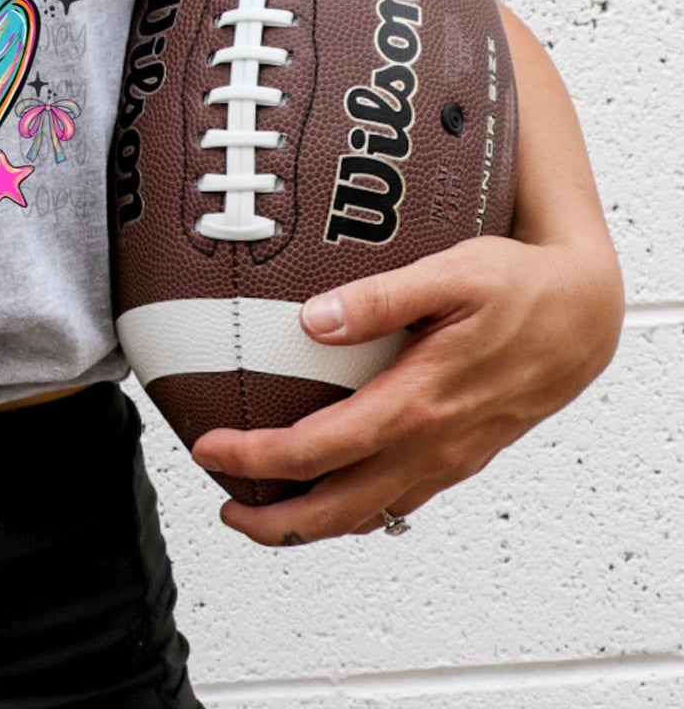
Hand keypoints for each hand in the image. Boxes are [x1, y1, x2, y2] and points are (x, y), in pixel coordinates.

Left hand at [189, 231, 625, 545]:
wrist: (586, 317)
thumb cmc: (519, 288)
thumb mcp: (450, 274)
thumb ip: (379, 297)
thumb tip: (314, 318)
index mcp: (420, 402)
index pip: (322, 446)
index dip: (259, 456)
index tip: (210, 447)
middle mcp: (434, 444)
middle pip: (340, 507)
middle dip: (275, 520)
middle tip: (224, 504)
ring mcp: (449, 458)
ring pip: (370, 513)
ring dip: (311, 522)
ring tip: (260, 509)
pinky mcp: (460, 458)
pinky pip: (398, 499)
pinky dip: (354, 508)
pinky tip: (328, 487)